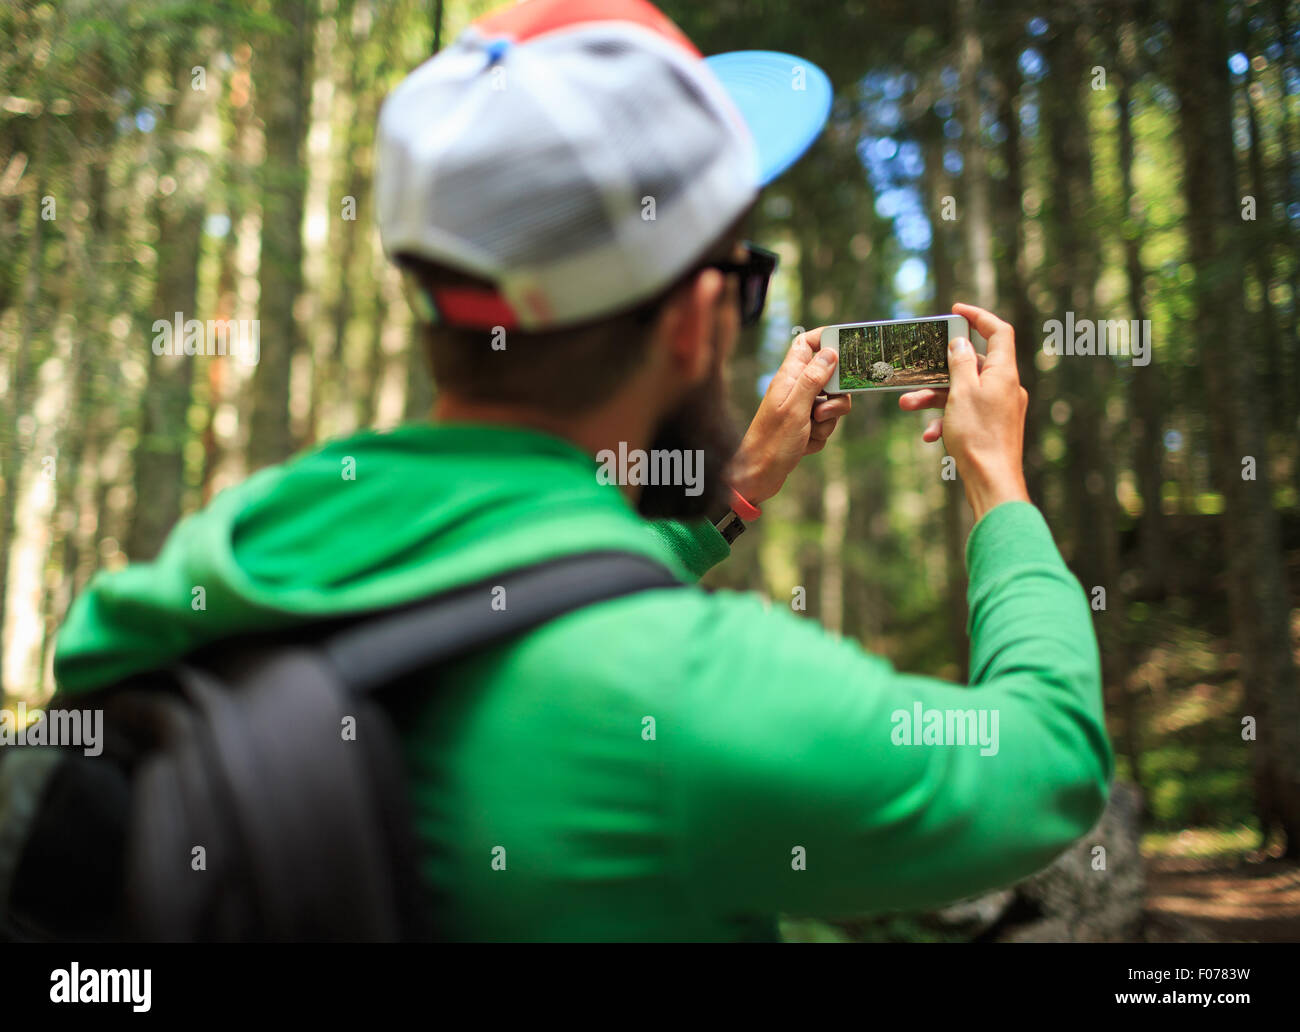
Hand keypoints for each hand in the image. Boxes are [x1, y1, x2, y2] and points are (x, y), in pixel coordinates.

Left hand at [728, 327, 851, 505]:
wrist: (759, 476)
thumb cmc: (772, 443)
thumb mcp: (796, 409)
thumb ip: (813, 379)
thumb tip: (830, 352)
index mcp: (788, 377)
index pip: (807, 343)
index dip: (825, 339)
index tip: (845, 347)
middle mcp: (794, 388)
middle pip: (829, 377)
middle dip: (835, 396)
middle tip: (822, 411)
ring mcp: (800, 408)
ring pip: (831, 404)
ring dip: (827, 421)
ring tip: (810, 431)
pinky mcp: (804, 426)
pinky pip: (825, 424)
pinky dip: (820, 436)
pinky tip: (805, 445)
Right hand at [898, 303, 1029, 521]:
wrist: (992, 481)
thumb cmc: (978, 436)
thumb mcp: (962, 392)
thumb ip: (961, 362)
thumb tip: (961, 342)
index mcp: (1004, 373)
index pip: (998, 332)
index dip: (979, 316)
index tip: (955, 311)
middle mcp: (1005, 387)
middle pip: (972, 365)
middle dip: (938, 370)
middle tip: (915, 371)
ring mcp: (999, 408)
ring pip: (963, 392)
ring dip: (934, 398)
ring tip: (907, 406)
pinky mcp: (991, 427)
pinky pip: (965, 414)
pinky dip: (946, 420)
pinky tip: (930, 436)